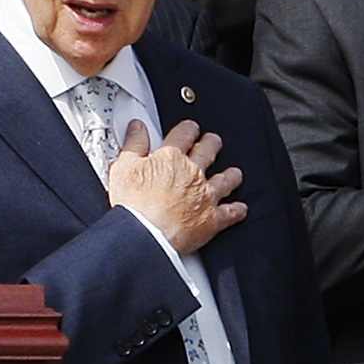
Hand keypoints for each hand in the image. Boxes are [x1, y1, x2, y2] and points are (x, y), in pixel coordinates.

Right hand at [104, 117, 246, 253]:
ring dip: (230, 175)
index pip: (184, 135)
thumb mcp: (123, 167)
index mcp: (171, 157)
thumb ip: (133, 144)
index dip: (189, 129)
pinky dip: (237, 210)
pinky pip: (230, 213)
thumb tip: (137, 128)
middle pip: (208, 151)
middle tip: (213, 141)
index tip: (191, 128)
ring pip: (225, 180)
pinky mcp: (211, 219)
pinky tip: (240, 209)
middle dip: (211, 144)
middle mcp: (192, 173)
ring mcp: (204, 196)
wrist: (145, 235)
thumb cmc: (133, 204)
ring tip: (234, 173)